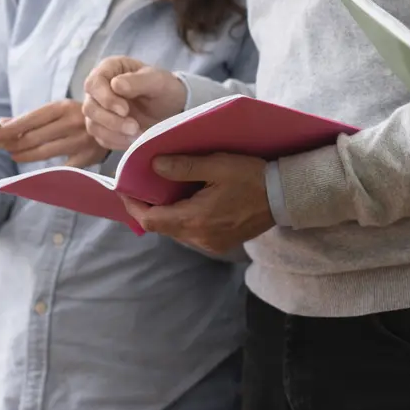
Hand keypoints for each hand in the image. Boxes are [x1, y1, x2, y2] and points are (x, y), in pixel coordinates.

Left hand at [0, 100, 104, 166]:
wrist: (115, 123)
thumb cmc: (78, 116)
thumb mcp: (58, 110)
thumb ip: (31, 117)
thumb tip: (2, 124)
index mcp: (63, 107)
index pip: (30, 119)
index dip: (11, 128)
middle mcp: (72, 122)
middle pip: (34, 137)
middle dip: (15, 144)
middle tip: (5, 147)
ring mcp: (80, 141)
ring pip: (44, 152)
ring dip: (25, 156)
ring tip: (15, 155)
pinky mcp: (87, 157)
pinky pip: (60, 168)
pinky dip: (45, 171)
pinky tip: (34, 170)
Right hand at [82, 56, 187, 149]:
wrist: (172, 110)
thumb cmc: (164, 89)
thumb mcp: (158, 81)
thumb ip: (138, 81)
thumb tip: (115, 85)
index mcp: (109, 69)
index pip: (94, 83)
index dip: (106, 98)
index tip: (125, 110)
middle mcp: (99, 89)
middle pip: (90, 107)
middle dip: (111, 120)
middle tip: (134, 127)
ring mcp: (99, 109)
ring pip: (92, 124)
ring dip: (114, 133)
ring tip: (137, 133)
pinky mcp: (103, 127)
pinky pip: (101, 138)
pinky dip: (116, 141)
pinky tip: (133, 140)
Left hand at [123, 152, 273, 252]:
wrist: (285, 197)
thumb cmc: (252, 178)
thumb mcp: (218, 165)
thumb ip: (184, 167)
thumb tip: (154, 165)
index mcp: (195, 219)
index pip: (150, 220)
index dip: (133, 206)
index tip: (124, 190)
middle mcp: (199, 238)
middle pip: (163, 226)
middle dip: (150, 208)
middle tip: (145, 186)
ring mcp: (211, 243)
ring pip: (177, 231)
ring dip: (169, 213)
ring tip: (168, 191)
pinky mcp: (221, 243)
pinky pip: (193, 233)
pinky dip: (185, 218)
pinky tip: (191, 202)